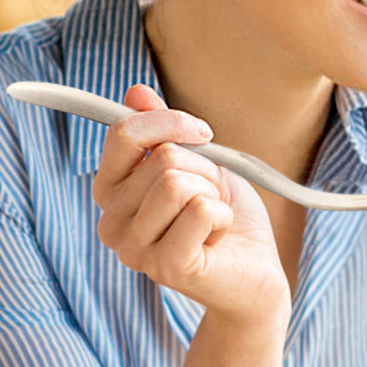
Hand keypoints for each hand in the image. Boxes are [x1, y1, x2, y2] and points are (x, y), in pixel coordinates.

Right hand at [92, 84, 288, 324]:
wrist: (255, 274)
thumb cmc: (223, 218)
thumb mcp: (196, 162)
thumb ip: (162, 131)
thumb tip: (136, 92)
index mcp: (110, 193)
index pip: (123, 134)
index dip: (168, 122)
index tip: (203, 133)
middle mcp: (111, 223)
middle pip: (162, 158)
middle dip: (203, 170)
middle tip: (210, 199)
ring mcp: (133, 249)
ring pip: (177, 182)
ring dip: (212, 193)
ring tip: (213, 219)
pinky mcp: (165, 267)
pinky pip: (200, 210)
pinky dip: (222, 216)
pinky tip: (217, 238)